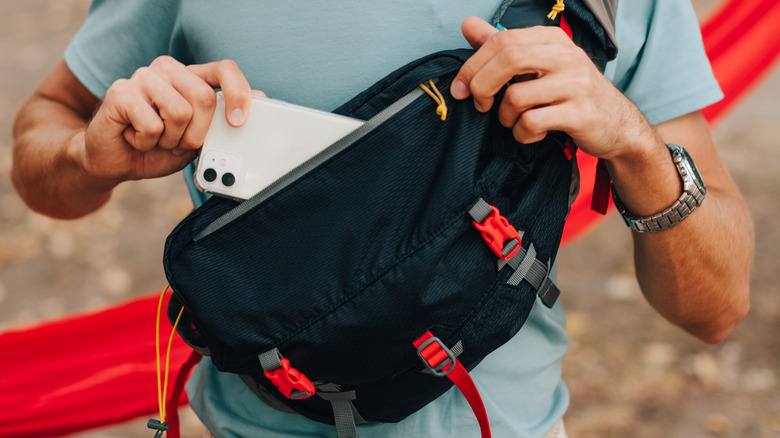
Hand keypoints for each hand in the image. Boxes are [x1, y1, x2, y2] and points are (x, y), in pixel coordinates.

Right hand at [80, 56, 254, 182]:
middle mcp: (169, 70)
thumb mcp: (197, 140)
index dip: (237, 93)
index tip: (238, 122)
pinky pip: (152, 125)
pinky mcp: (120, 91)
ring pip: (180, 112)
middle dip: (196, 134)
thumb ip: (222, 122)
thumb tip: (258, 99)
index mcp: (191, 77)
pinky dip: (147, 143)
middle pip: (204, 97)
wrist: (116, 161)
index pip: (224, 70)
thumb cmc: (158, 148)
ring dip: (170, 140)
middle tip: (177, 142)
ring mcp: (143, 76)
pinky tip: (135, 138)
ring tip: (155, 139)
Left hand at [451, 17, 655, 160]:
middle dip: (481, 85)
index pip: (501, 40)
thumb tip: (468, 25)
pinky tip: (532, 133)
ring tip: (514, 122)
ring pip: (516, 97)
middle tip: (480, 105)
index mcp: (552, 40)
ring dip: (505, 117)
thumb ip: (503, 47)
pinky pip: (532, 122)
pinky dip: (522, 134)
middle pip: (508, 59)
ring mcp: (576, 84)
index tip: (459, 88)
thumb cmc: (570, 94)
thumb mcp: (539, 65)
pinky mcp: (581, 114)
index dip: (472, 65)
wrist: (617, 125)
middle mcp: (566, 56)